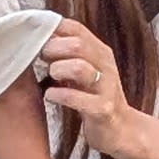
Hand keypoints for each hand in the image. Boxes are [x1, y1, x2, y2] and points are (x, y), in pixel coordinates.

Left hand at [38, 20, 147, 158]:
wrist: (122, 130)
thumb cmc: (95, 97)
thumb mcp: (84, 70)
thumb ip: (66, 54)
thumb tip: (39, 37)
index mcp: (100, 52)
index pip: (75, 28)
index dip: (52, 28)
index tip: (36, 36)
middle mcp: (106, 66)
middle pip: (77, 44)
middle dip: (53, 49)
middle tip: (41, 58)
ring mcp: (106, 88)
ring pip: (80, 68)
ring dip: (58, 69)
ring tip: (51, 76)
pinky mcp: (103, 110)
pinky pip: (79, 99)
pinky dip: (59, 95)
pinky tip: (50, 95)